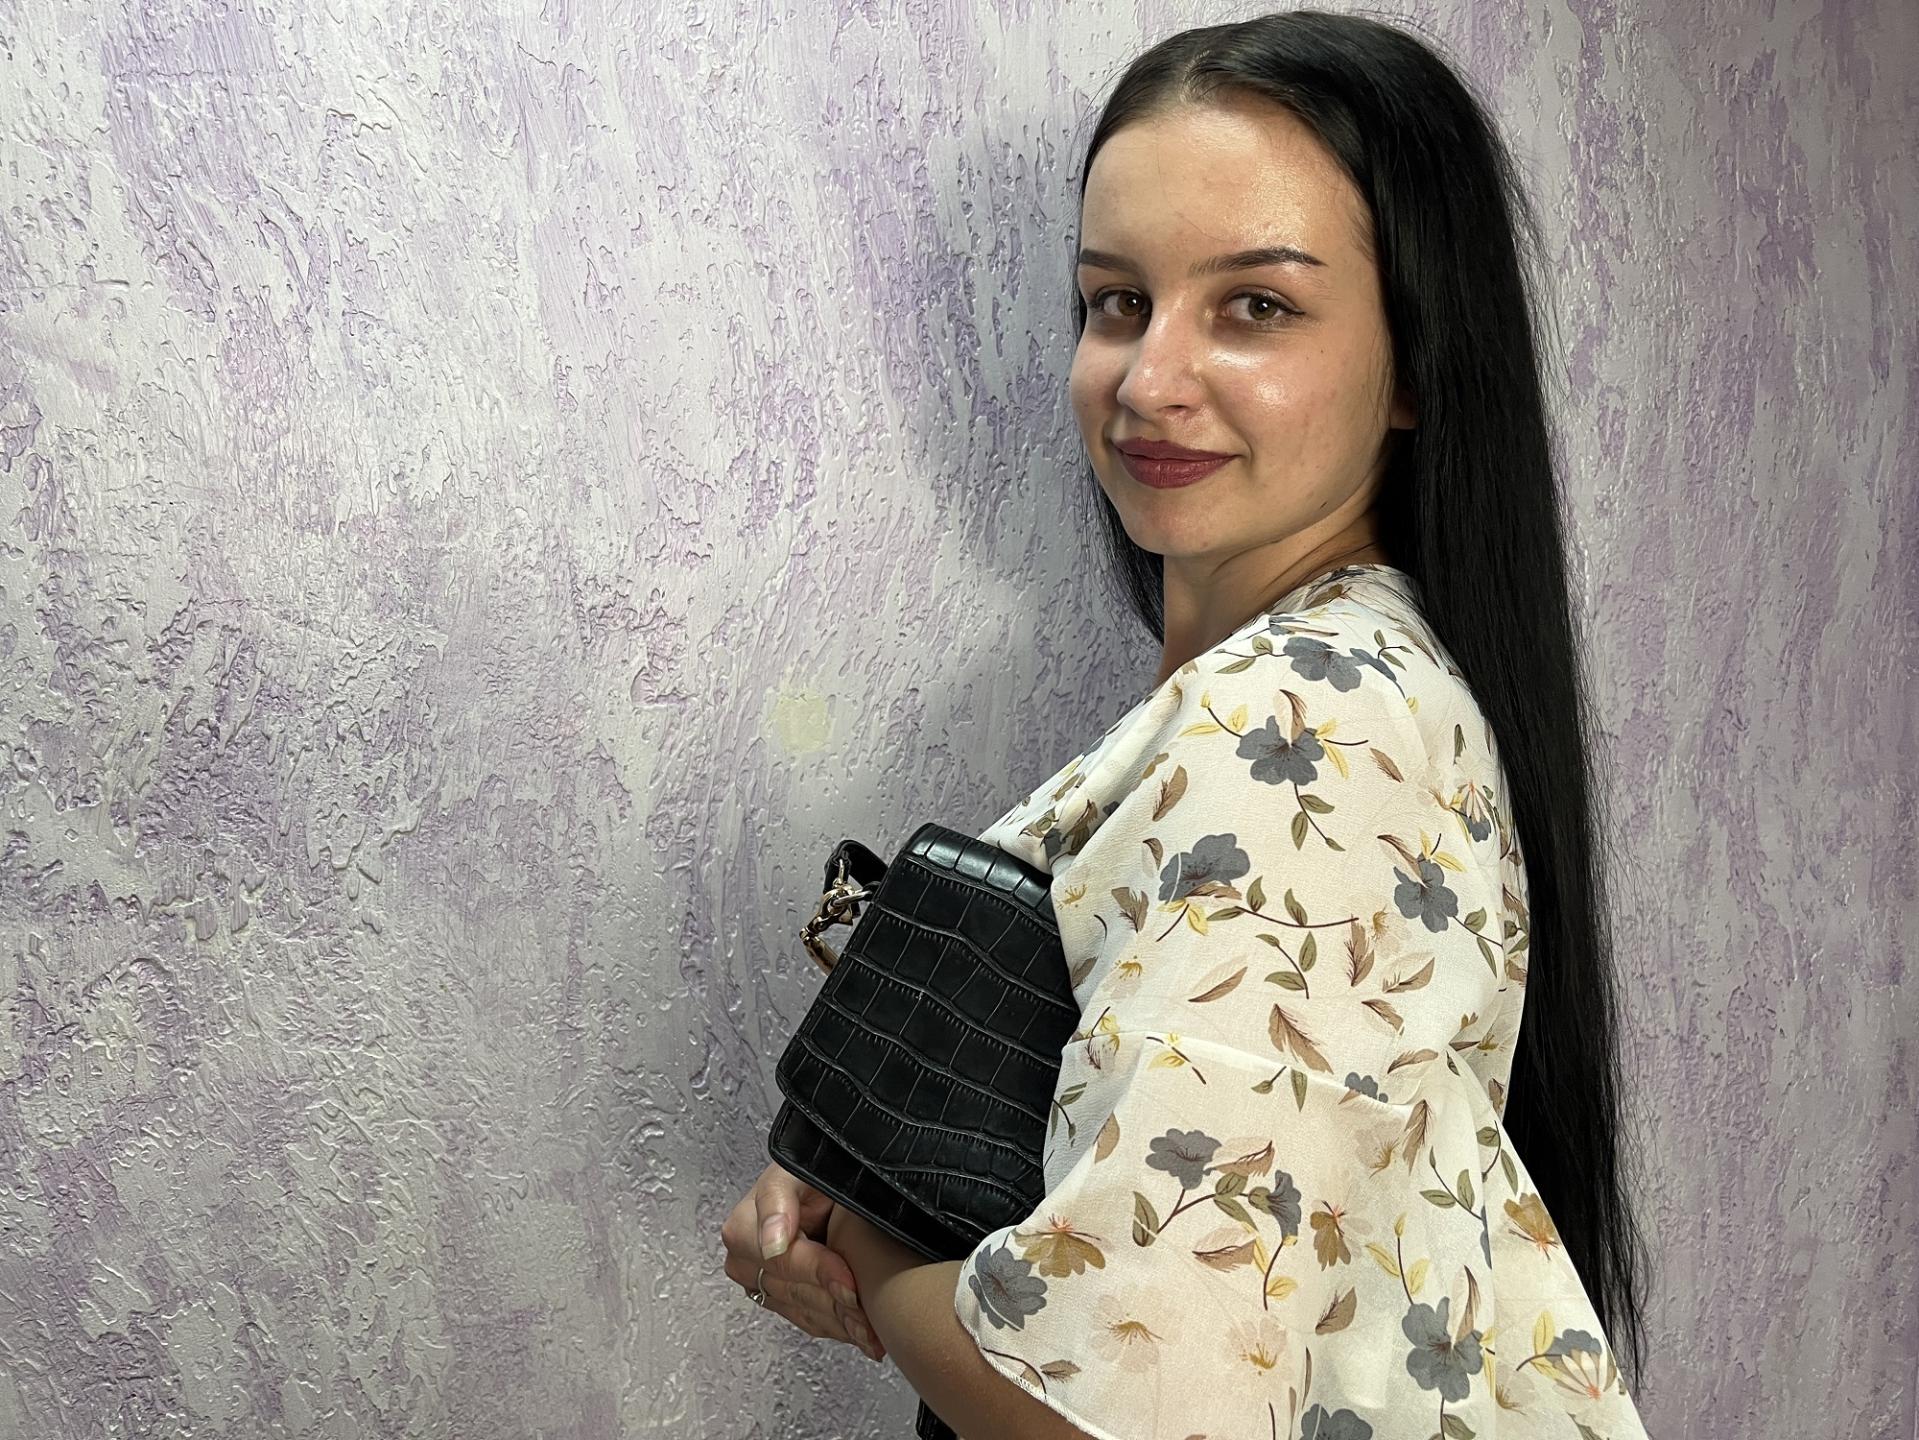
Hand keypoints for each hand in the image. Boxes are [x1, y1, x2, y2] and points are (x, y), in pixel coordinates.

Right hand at [722, 1161, 886, 1361]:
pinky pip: (809, 1322)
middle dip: (836, 1305)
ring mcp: (762, 1284)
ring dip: (841, 1324)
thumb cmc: (809, 1173)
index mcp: (743, 1228)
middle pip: (796, 1293)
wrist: (821, 1185)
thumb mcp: (793, 1171)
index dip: (820, 1273)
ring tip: (873, 1330)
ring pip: (805, 1314)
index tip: (850, 1286)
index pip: (783, 1262)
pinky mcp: (780, 1301)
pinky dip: (838, 1327)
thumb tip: (772, 1242)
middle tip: (871, 1318)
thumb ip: (778, 1198)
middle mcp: (746, 1262)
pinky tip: (862, 1333)